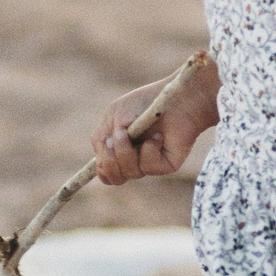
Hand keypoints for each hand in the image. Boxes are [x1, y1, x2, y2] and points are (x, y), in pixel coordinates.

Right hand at [92, 66, 217, 186]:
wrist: (175, 98)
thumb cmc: (144, 103)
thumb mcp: (112, 117)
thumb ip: (100, 140)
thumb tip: (100, 164)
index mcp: (119, 150)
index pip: (105, 172)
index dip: (102, 166)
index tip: (106, 145)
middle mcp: (133, 160)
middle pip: (113, 177)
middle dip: (111, 158)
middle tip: (119, 136)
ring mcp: (149, 164)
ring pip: (129, 173)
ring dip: (126, 151)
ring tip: (134, 130)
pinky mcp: (165, 166)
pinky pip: (148, 167)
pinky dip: (148, 149)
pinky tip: (158, 136)